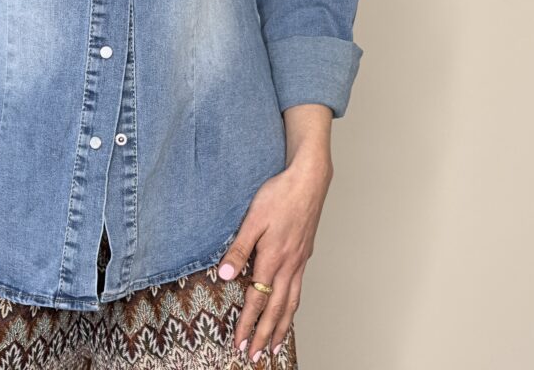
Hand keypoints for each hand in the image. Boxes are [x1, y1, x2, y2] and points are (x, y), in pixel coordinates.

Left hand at [216, 146, 332, 362]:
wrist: (308, 181)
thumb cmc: (279, 196)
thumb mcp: (252, 220)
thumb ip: (239, 249)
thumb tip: (225, 275)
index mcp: (273, 259)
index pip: (257, 300)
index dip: (247, 324)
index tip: (239, 343)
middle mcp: (289, 266)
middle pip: (276, 310)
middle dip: (264, 335)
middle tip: (256, 357)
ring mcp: (299, 262)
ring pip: (291, 303)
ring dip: (281, 327)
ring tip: (275, 345)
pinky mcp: (304, 254)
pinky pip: (298, 290)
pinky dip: (292, 307)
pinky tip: (289, 310)